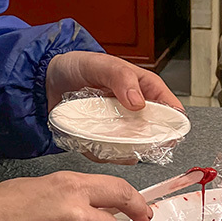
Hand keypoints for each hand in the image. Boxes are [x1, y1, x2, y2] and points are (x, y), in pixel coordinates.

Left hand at [46, 51, 183, 164]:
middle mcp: (135, 112)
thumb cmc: (77, 67)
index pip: (168, 106)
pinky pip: (109, 156)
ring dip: (124, 151)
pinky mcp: (104, 142)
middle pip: (154, 134)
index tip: (173, 132)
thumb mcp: (100, 64)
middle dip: (148, 142)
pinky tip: (91, 144)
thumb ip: (120, 78)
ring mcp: (120, 129)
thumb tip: (139, 102)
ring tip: (106, 139)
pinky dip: (103, 154)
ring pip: (133, 149)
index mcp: (142, 89)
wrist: (47, 82)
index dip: (174, 120)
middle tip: (136, 141)